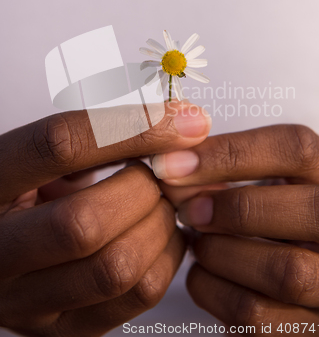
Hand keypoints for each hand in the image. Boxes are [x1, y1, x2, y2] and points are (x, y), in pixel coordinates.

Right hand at [0, 101, 210, 335]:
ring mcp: (28, 302)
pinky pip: (139, 295)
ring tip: (158, 202)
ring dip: (159, 225)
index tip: (181, 120)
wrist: (1, 246)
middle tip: (157, 173)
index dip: (130, 127)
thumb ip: (95, 138)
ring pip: (117, 268)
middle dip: (142, 190)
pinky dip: (168, 255)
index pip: (58, 145)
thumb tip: (177, 123)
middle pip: (85, 223)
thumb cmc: (29, 191)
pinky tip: (159, 233)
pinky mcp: (64, 329)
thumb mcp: (43, 156)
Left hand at [153, 124, 318, 333]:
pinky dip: (213, 290)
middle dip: (236, 208)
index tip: (173, 163)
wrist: (298, 270)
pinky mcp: (313, 328)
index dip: (230, 152)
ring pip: (286, 272)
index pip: (297, 149)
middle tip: (188, 210)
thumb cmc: (272, 214)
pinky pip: (259, 316)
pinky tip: (202, 271)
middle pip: (314, 212)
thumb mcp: (266, 179)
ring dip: (220, 253)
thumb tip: (172, 167)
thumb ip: (228, 169)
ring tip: (196, 240)